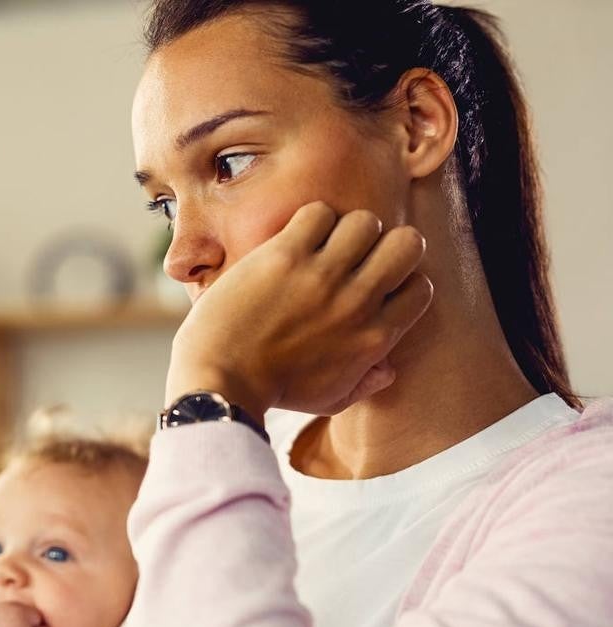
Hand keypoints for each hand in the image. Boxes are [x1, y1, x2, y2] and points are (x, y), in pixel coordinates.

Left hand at [166, 202, 432, 420]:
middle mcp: (358, 303)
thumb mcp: (330, 398)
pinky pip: (318, 213)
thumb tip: (389, 369)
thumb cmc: (272, 392)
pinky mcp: (284, 257)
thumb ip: (365, 382)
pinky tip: (292, 240)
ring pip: (365, 221)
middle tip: (351, 256)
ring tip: (318, 245)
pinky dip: (308, 220)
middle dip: (383, 243)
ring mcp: (322, 277)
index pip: (421, 287)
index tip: (370, 283)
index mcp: (375, 337)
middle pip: (407, 243)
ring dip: (344, 228)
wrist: (220, 382)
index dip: (398, 279)